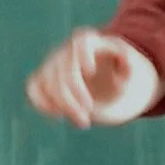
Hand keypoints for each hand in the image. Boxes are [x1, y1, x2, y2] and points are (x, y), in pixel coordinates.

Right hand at [26, 28, 149, 127]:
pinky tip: (57, 116)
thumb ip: (129, 67)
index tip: (90, 71)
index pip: (81, 41)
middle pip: (63, 69)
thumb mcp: (131, 71)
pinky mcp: (45, 80)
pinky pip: (34, 87)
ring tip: (83, 122)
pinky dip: (40, 102)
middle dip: (72, 96)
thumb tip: (128, 63)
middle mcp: (68, 51)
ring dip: (62, 105)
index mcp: (89, 42)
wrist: (109, 84)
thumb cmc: (120, 75)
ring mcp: (54, 64)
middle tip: (88, 116)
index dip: (83, 53)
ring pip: (47, 81)